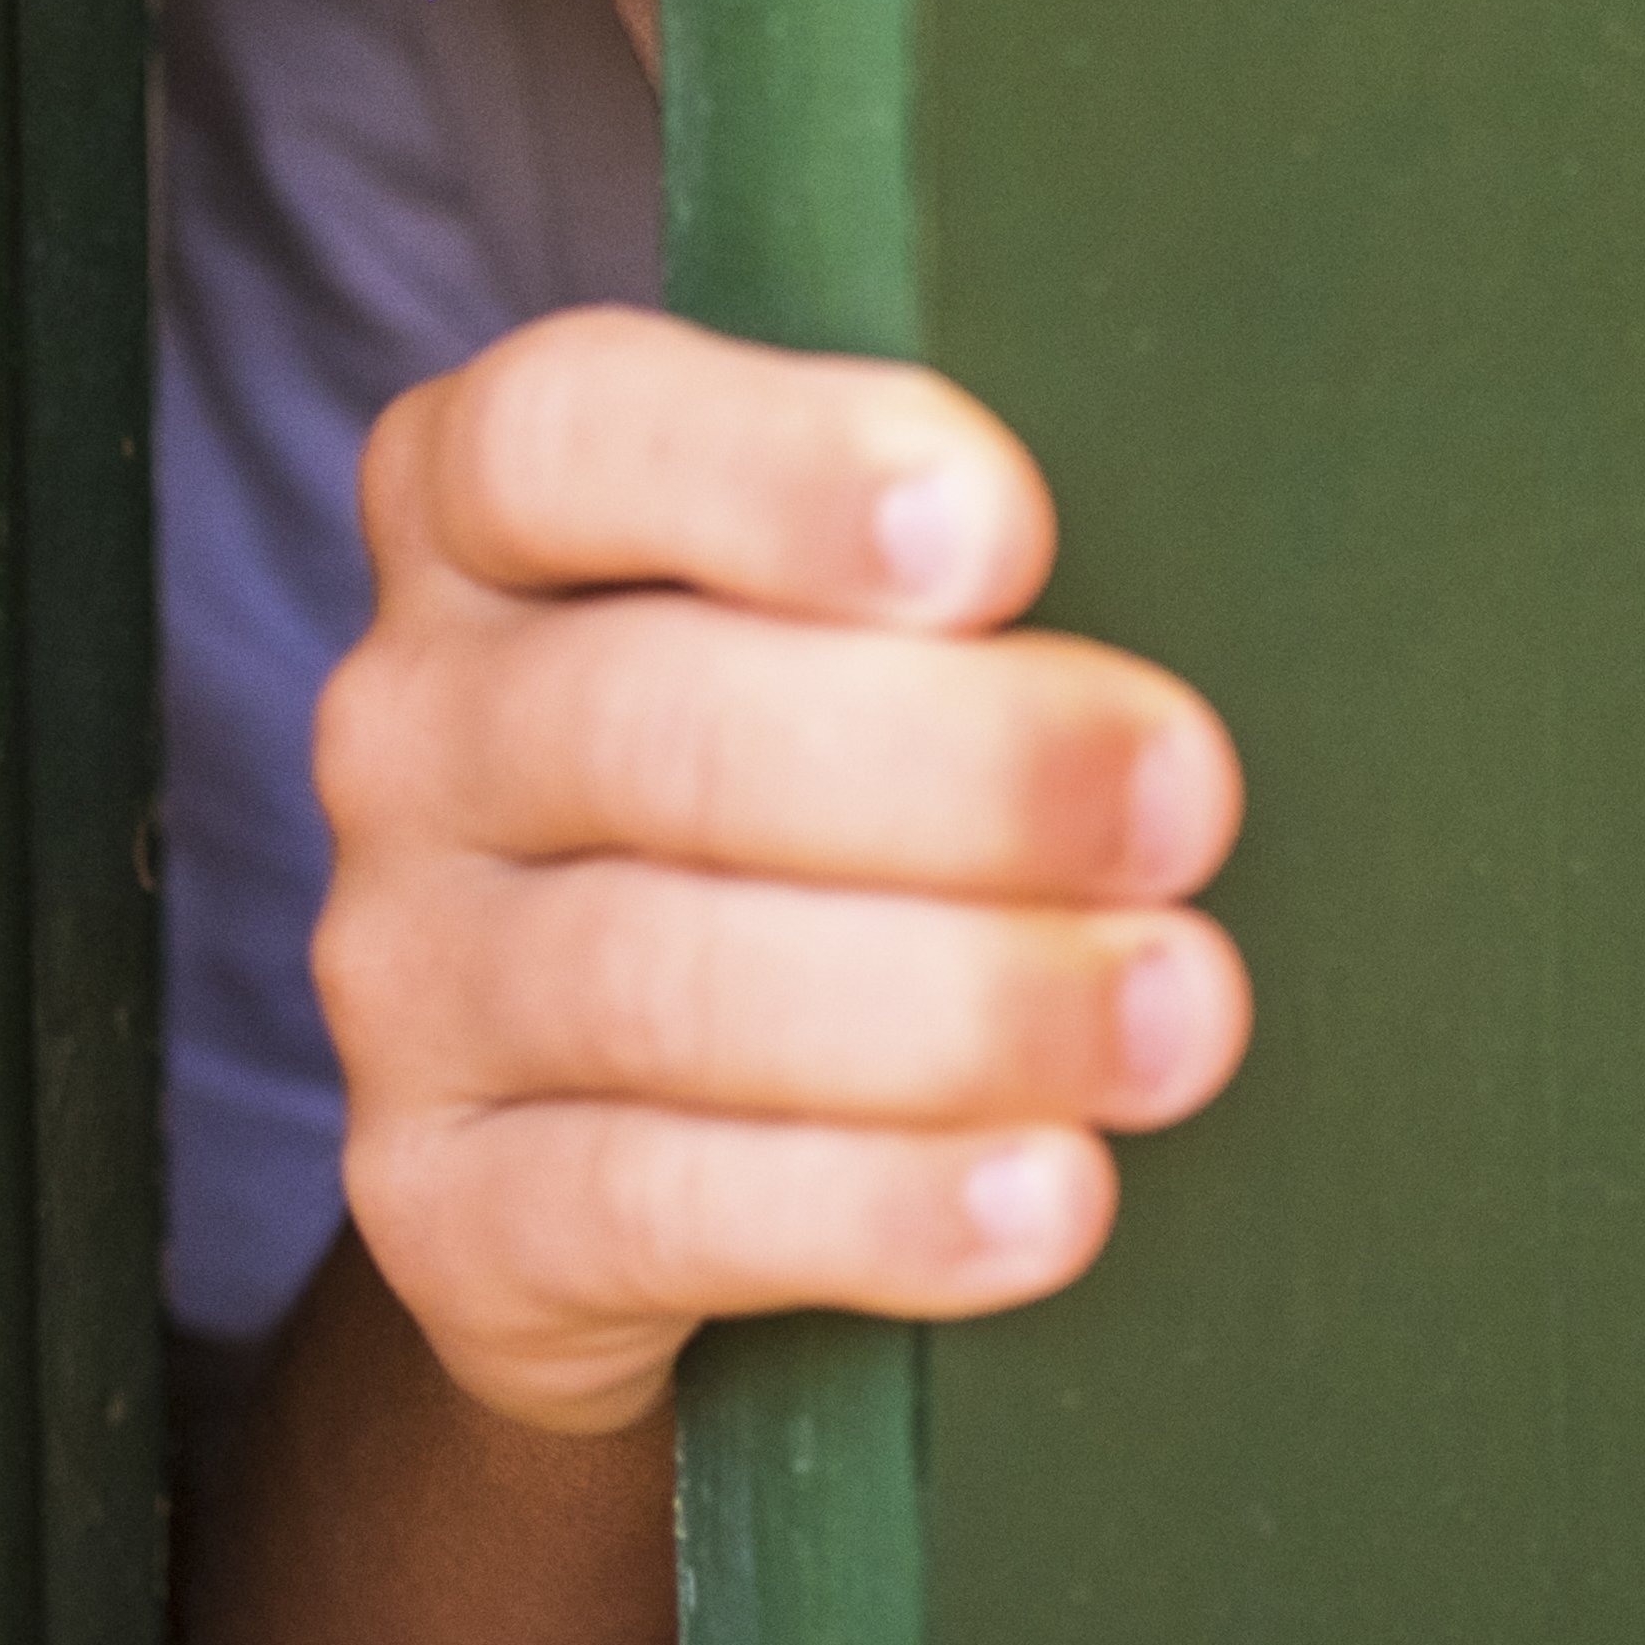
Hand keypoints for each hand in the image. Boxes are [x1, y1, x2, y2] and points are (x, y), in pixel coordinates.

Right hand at [313, 306, 1249, 1436]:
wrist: (656, 1143)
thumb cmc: (841, 791)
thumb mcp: (866, 629)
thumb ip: (960, 579)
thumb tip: (1241, 549)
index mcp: (488, 507)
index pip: (562, 434)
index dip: (778, 474)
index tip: (1005, 539)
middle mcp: (414, 723)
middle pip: (652, 721)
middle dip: (955, 768)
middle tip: (1188, 806)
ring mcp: (404, 975)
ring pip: (659, 980)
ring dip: (956, 1004)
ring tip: (1179, 1019)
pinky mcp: (440, 1209)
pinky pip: (643, 1209)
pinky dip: (870, 1205)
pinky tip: (1048, 1200)